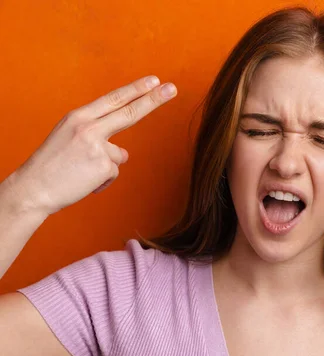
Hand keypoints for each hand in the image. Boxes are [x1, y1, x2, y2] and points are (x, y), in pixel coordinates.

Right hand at [10, 76, 176, 216]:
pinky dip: (101, 181)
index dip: (135, 90)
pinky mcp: (103, 166)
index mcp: (79, 117)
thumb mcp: (69, 138)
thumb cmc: (52, 165)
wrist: (33, 189)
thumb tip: (123, 152)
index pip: (113, 99)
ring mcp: (97, 146)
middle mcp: (88, 127)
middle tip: (172, 88)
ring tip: (79, 171)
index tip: (154, 80)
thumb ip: (97, 136)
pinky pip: (113, 173)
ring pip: (119, 155)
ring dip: (105, 166)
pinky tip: (83, 181)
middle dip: (153, 100)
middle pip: (129, 112)